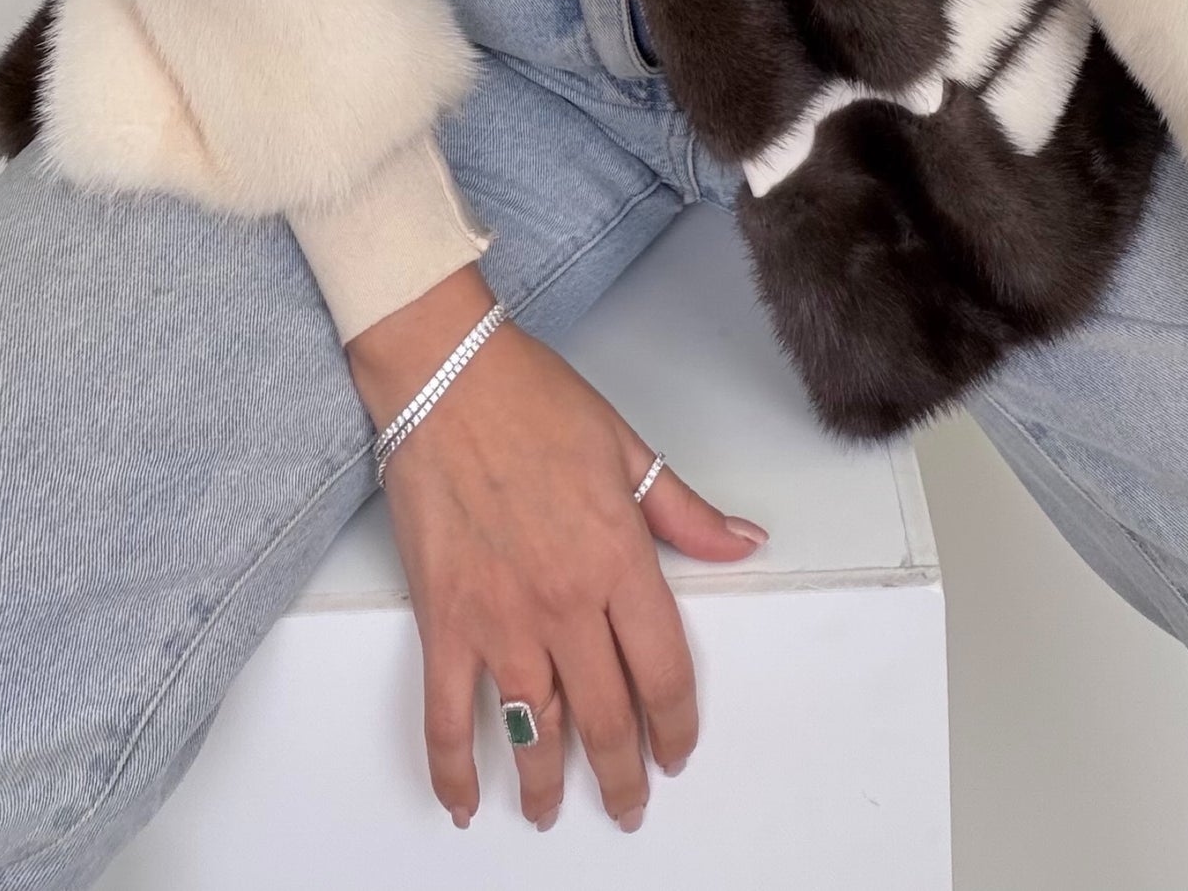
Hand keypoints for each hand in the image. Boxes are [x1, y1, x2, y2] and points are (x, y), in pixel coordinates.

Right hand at [347, 264, 767, 829]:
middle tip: (629, 806)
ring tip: (551, 812)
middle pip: (608, 718)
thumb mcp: (627, 448)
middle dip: (623, 776)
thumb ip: (686, 511)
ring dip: (546, 786)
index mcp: (618, 560)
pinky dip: (453, 769)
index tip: (677, 750)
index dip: (677, 725)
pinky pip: (447, 716)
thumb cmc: (531, 401)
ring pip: (536, 732)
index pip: (664, 672)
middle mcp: (565, 603)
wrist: (446, 376)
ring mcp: (501, 619)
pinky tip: (462, 800)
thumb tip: (744, 541)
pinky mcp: (444, 621)